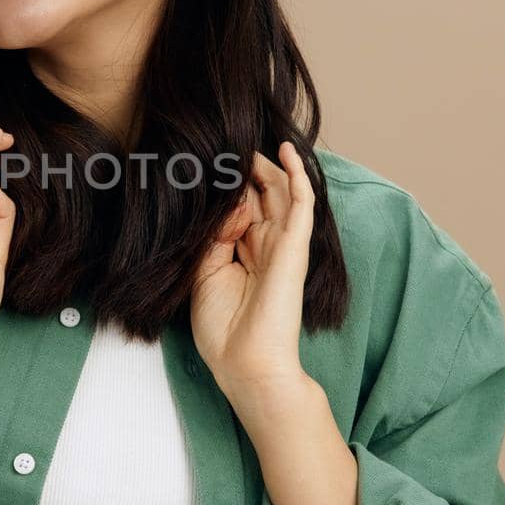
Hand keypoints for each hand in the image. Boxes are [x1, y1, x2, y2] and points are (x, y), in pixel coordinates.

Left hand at [188, 141, 315, 394]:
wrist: (247, 363)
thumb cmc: (224, 330)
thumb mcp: (203, 273)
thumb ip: (213, 236)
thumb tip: (224, 203)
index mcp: (244, 254)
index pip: (238, 209)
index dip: (224, 190)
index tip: (204, 166)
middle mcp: (264, 245)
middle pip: (259, 195)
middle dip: (244, 172)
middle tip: (226, 147)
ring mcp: (282, 244)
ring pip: (277, 192)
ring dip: (264, 165)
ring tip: (247, 141)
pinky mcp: (294, 246)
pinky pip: (301, 202)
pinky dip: (297, 174)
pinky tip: (286, 150)